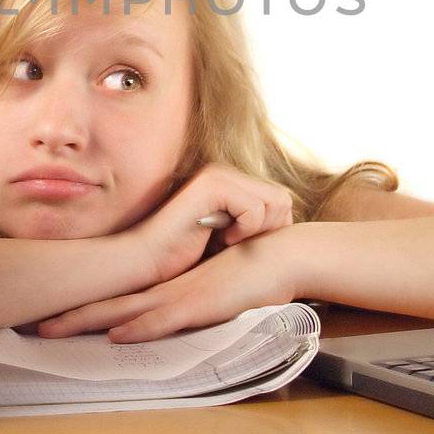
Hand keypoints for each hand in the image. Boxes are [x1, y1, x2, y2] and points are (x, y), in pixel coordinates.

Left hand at [37, 224, 302, 341]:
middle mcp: (165, 290)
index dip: (84, 306)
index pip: (116, 297)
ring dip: (88, 321)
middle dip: (70, 315)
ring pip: (125, 311)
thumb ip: (188, 304)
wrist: (280, 258)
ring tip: (52, 328)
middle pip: (108, 303)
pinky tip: (117, 335)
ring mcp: (180, 296)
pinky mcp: (199, 304)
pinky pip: (164, 319)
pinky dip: (139, 327)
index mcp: (165, 288)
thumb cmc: (247, 274)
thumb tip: (169, 316)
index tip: (52, 313)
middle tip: (32, 324)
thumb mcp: (210, 292)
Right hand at [122, 162, 294, 287]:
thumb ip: (253, 227)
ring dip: (258, 230)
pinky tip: (223, 240)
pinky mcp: (211, 185)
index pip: (280, 200)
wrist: (145, 261)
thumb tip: (288, 227)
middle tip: (242, 247)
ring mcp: (218, 175)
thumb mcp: (227, 238)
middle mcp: (226, 172)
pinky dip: (245, 230)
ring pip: (274, 201)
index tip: (248, 247)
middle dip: (270, 229)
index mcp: (231, 182)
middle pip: (282, 198)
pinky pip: (254, 209)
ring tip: (231, 243)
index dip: (274, 229)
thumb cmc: (183, 257)